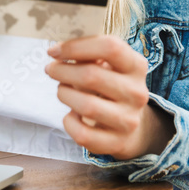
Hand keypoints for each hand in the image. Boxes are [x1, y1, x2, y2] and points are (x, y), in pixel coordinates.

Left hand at [45, 35, 173, 159]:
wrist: (129, 124)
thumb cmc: (109, 85)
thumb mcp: (108, 65)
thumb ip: (88, 54)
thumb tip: (58, 51)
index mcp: (136, 66)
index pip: (110, 47)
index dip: (76, 47)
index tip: (54, 51)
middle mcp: (137, 93)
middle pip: (92, 76)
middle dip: (62, 71)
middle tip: (51, 69)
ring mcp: (128, 120)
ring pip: (87, 106)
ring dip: (64, 94)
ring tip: (62, 90)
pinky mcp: (117, 142)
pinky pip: (83, 134)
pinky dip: (68, 122)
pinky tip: (71, 115)